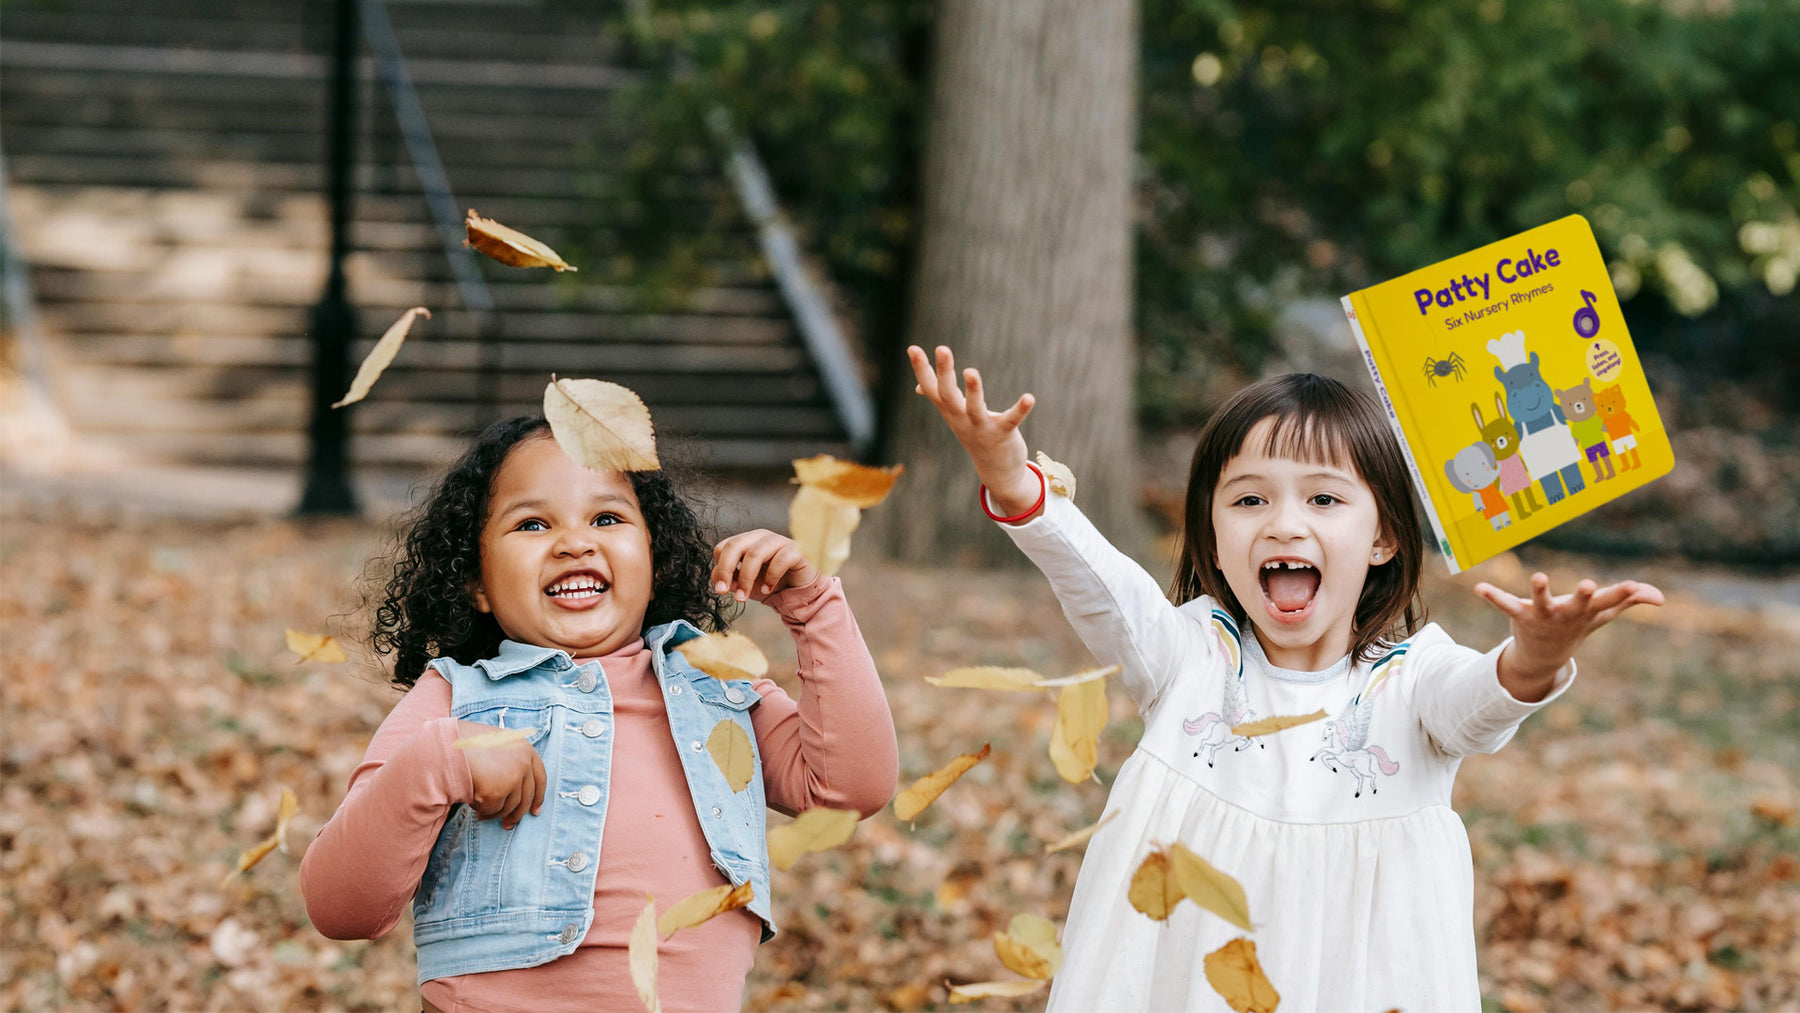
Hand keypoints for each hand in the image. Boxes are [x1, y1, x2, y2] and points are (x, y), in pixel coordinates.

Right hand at [456, 720, 545, 829]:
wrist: (446, 745)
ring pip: (510, 807)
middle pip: (527, 797)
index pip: (541, 778)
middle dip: (517, 815)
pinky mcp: (497, 791)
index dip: (538, 797)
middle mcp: (523, 763)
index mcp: (525, 749)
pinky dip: (483, 811)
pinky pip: (493, 810)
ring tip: (480, 813)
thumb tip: (518, 788)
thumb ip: (511, 760)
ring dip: (495, 814)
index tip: (535, 811)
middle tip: (508, 825)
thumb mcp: (496, 744)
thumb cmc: (467, 745)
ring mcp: (512, 777)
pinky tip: (472, 805)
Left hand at [713, 529, 819, 602]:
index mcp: (747, 541)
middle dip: (726, 570)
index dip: (719, 568)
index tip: (720, 589)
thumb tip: (717, 580)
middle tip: (722, 591)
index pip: (724, 547)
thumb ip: (730, 580)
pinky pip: (780, 560)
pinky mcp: (797, 551)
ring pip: (755, 554)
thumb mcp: (745, 584)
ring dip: (746, 578)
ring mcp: (779, 541)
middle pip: (735, 545)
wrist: (799, 592)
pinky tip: (768, 589)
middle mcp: (761, 538)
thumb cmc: (771, 583)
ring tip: (743, 597)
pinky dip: (770, 577)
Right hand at [906, 345, 1040, 518]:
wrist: (996, 470)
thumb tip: (917, 388)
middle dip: (944, 372)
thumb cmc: (975, 435)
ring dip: (973, 390)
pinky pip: (1011, 420)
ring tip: (971, 371)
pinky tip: (1029, 398)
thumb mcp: (954, 416)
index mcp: (950, 411)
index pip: (931, 388)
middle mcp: (961, 419)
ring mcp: (981, 428)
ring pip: (974, 408)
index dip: (921, 369)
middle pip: (948, 395)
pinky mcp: (1002, 434)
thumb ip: (939, 399)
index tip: (912, 347)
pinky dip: (1020, 410)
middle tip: (942, 348)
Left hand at [1474, 572, 1663, 698]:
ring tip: (1538, 576)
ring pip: (1541, 602)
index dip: (1623, 593)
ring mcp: (1543, 616)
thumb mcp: (1602, 613)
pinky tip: (1478, 587)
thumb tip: (1659, 597)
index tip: (1634, 585)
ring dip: (1540, 591)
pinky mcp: (1520, 614)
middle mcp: (1566, 614)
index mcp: (1587, 611)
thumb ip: (1629, 599)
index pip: (1609, 601)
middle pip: (1577, 604)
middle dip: (1582, 595)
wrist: (1544, 655)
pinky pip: (1505, 604)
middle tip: (1589, 584)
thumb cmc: (1576, 625)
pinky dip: (1493, 596)